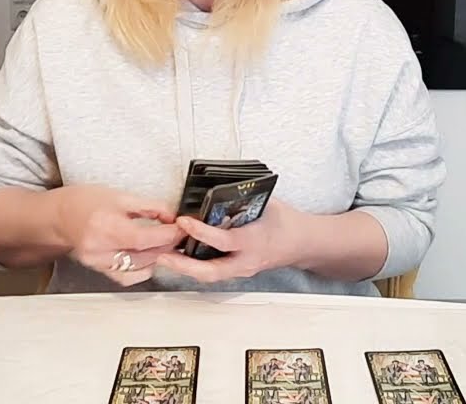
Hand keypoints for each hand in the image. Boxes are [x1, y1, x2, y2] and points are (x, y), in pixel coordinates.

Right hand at [54, 185, 184, 285]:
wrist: (60, 215)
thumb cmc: (84, 201)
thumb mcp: (120, 196)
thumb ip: (149, 206)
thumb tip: (172, 216)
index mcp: (105, 226)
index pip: (143, 238)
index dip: (167, 236)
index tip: (181, 229)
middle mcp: (100, 249)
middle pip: (143, 255)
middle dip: (166, 245)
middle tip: (178, 234)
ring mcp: (99, 263)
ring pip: (138, 268)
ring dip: (157, 256)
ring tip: (164, 242)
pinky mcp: (99, 270)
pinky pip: (127, 277)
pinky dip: (142, 268)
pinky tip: (148, 256)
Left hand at [155, 199, 307, 283]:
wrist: (302, 243)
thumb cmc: (285, 222)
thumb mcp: (264, 204)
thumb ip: (239, 200)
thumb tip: (215, 190)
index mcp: (254, 240)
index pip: (223, 241)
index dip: (201, 232)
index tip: (183, 221)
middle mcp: (246, 260)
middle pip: (210, 271)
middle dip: (184, 266)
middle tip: (163, 256)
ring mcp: (242, 269)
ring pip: (210, 276)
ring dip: (186, 269)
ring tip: (165, 257)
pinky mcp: (238, 271)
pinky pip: (215, 272)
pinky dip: (196, 267)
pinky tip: (182, 258)